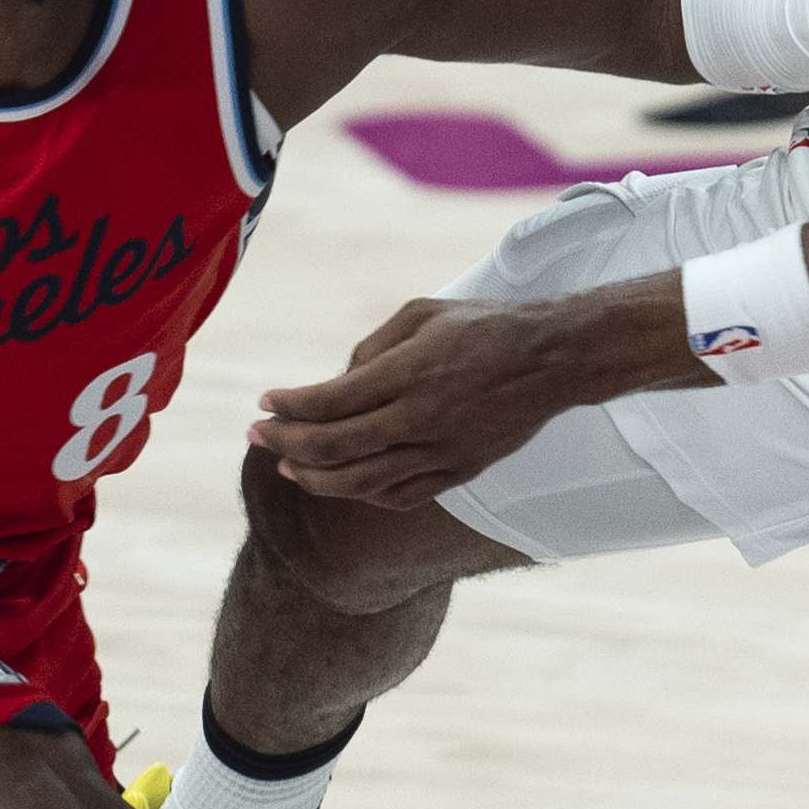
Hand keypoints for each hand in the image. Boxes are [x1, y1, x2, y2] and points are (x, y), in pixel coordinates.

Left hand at [250, 296, 589, 507]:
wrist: (552, 360)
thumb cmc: (485, 326)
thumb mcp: (422, 313)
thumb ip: (371, 347)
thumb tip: (336, 381)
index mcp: (410, 373)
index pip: (330, 401)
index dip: (289, 406)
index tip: (264, 402)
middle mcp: (421, 418)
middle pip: (335, 446)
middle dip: (286, 444)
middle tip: (256, 435)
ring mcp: (440, 452)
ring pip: (362, 482)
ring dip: (314, 479)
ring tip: (286, 468)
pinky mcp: (458, 472)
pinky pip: (399, 495)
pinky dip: (362, 492)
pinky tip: (341, 482)